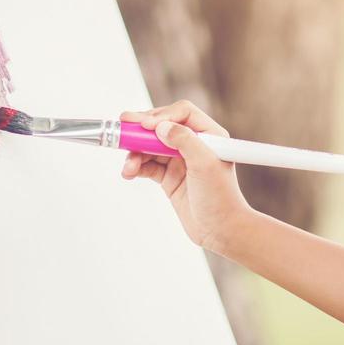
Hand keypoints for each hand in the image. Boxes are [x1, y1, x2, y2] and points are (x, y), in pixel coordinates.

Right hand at [119, 100, 252, 252]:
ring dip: (135, 153)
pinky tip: (129, 172)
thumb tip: (161, 127)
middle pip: (162, 127)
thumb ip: (184, 141)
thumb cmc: (221, 199)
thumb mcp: (205, 165)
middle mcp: (194, 144)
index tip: (146, 126)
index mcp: (209, 135)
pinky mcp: (169, 177)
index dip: (162, 115)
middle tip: (122, 129)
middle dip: (141, 130)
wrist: (220, 231)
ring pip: (150, 147)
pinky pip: (147, 165)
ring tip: (128, 166)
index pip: (182, 113)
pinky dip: (136, 167)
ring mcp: (180, 161)